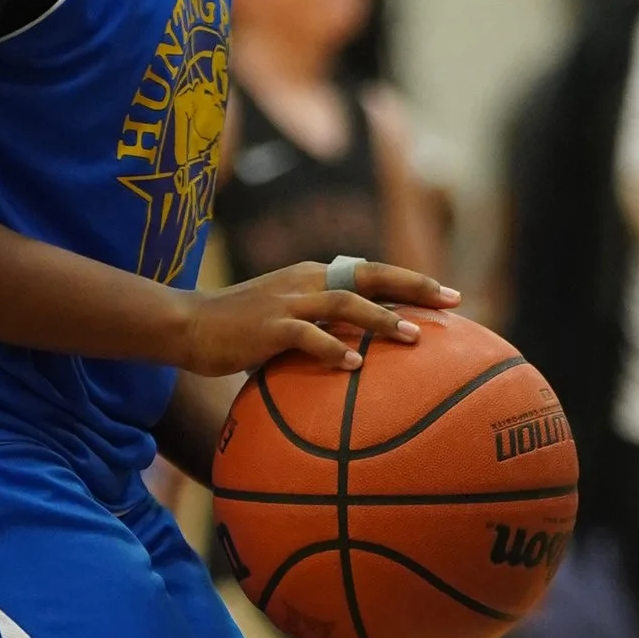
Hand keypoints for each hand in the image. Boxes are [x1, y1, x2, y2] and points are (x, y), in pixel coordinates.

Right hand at [178, 258, 458, 379]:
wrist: (187, 324)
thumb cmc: (236, 330)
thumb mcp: (283, 320)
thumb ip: (318, 329)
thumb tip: (357, 357)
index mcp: (313, 275)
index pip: (371, 271)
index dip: (411, 280)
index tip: (448, 294)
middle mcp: (306, 280)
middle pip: (369, 276)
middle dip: (413, 287)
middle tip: (451, 302)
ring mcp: (287, 302)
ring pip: (344, 302)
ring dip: (381, 319)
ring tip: (413, 337)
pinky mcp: (268, 327)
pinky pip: (307, 337)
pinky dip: (332, 349)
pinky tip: (355, 366)